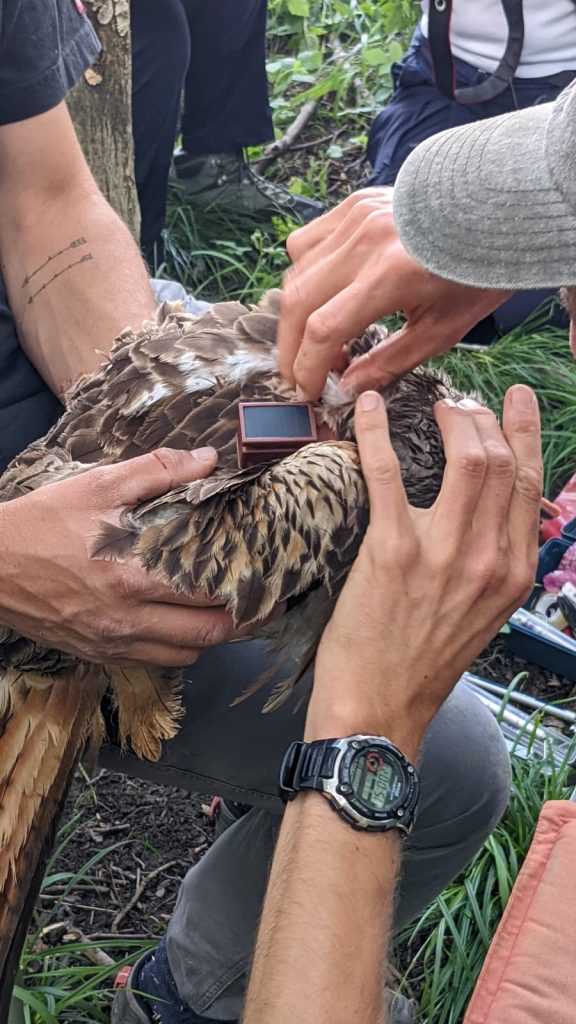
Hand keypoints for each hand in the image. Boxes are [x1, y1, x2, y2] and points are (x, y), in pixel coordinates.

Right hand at [0, 447, 239, 665]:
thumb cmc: (43, 522)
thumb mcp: (98, 486)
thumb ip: (157, 471)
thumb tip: (208, 461)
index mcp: (132, 576)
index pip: (208, 594)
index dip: (244, 588)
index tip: (264, 576)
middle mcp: (127, 618)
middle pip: (206, 635)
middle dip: (239, 620)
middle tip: (256, 600)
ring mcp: (112, 641)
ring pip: (185, 656)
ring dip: (210, 638)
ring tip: (223, 613)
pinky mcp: (98, 652)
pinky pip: (154, 662)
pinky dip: (177, 649)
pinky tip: (180, 625)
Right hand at [277, 189, 510, 399]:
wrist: (501, 211)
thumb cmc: (477, 273)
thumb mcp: (441, 331)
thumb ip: (388, 362)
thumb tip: (347, 388)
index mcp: (392, 274)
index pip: (324, 329)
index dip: (308, 368)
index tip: (308, 392)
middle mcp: (365, 241)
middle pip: (298, 303)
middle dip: (291, 348)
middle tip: (300, 376)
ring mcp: (356, 217)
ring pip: (296, 273)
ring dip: (297, 314)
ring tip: (319, 341)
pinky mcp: (354, 204)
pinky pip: (307, 243)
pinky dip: (306, 275)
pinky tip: (327, 294)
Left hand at [306, 386, 541, 757]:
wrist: (379, 709)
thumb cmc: (422, 663)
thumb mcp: (481, 615)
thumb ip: (492, 564)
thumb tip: (488, 517)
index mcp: (513, 573)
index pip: (531, 484)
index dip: (523, 433)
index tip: (515, 403)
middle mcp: (489, 560)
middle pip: (502, 460)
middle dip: (483, 417)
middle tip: (461, 403)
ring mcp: (444, 554)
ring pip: (467, 457)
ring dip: (451, 417)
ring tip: (434, 406)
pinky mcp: (392, 552)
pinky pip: (389, 474)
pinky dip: (377, 433)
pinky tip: (369, 409)